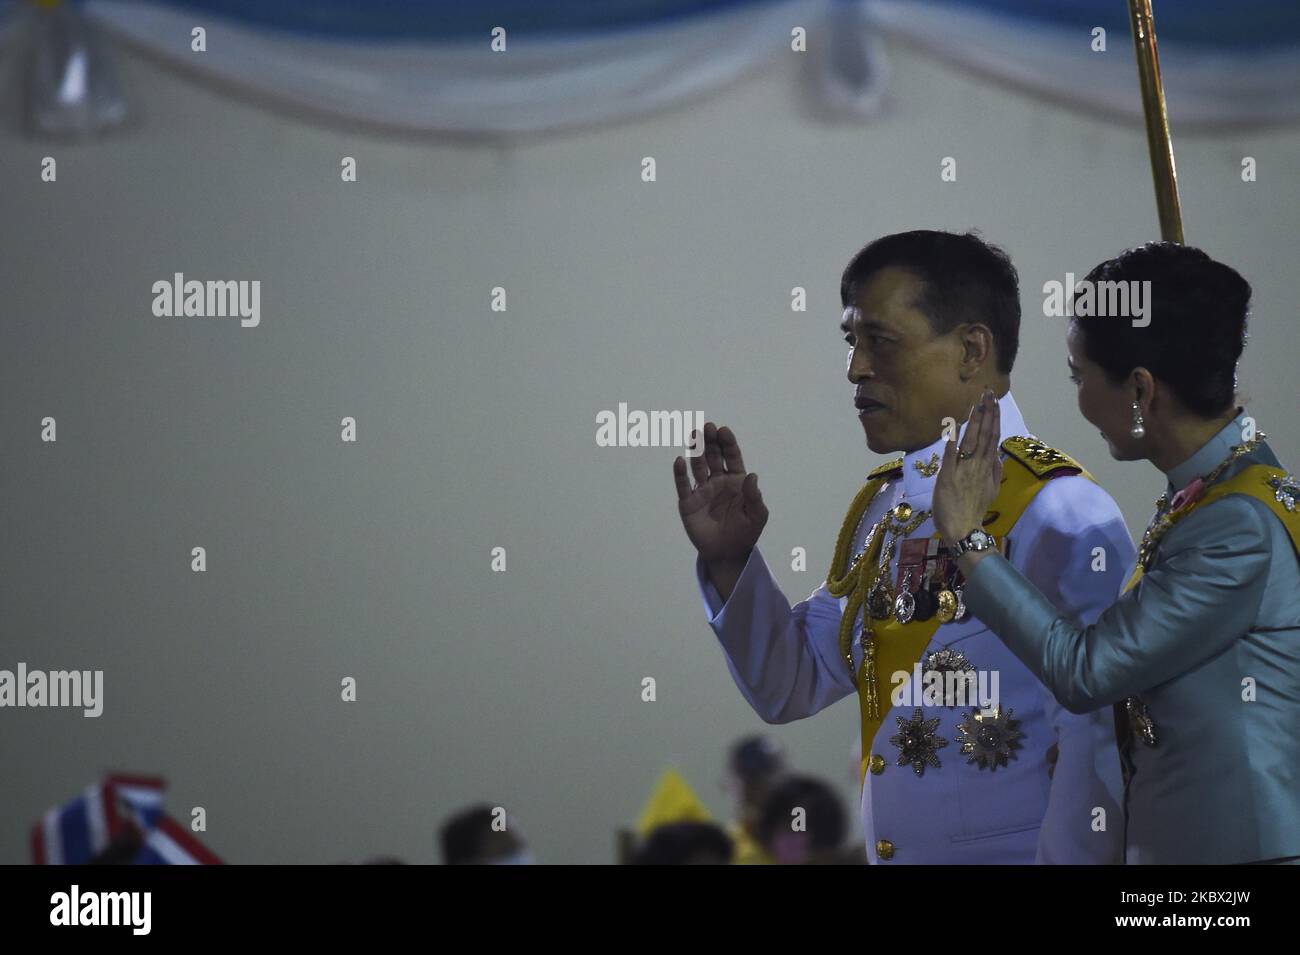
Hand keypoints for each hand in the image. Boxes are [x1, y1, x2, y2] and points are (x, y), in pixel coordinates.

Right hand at [672, 422, 768, 563]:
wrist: (728, 553)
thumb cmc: (745, 532)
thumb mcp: (757, 515)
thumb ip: (754, 496)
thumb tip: (751, 476)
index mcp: (736, 480)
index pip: (731, 457)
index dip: (727, 443)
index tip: (723, 431)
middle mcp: (717, 481)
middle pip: (713, 456)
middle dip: (710, 441)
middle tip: (708, 427)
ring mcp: (702, 490)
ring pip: (697, 466)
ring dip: (695, 451)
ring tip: (694, 435)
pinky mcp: (688, 503)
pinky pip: (683, 486)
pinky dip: (680, 473)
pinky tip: (679, 461)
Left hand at [933, 388, 1001, 546]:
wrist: (963, 529)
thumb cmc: (973, 511)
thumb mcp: (991, 491)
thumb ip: (995, 472)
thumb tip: (998, 455)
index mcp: (987, 468)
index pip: (993, 438)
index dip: (994, 419)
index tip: (995, 402)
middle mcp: (978, 465)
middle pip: (984, 435)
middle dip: (987, 413)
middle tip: (988, 393)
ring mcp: (963, 470)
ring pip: (972, 441)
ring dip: (975, 421)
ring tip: (978, 403)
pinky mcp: (948, 477)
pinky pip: (951, 456)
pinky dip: (953, 442)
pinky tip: (954, 427)